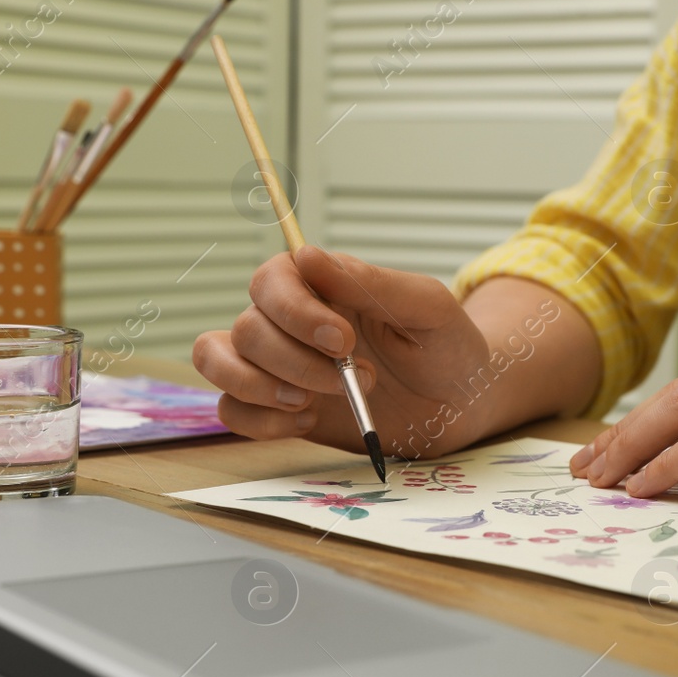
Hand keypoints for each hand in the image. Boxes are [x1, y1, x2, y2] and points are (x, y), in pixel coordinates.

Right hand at [193, 247, 494, 454]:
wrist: (459, 406)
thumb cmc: (447, 347)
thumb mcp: (426, 309)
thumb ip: (370, 283)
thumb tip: (308, 255)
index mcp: (320, 285)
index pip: (270, 281)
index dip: (295, 313)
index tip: (343, 341)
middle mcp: (288, 321)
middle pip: (246, 329)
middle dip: (297, 363)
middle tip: (360, 380)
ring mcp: (277, 365)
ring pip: (218, 361)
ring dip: (261, 388)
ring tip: (312, 403)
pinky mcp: (276, 409)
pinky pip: (231, 410)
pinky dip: (260, 422)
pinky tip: (307, 421)